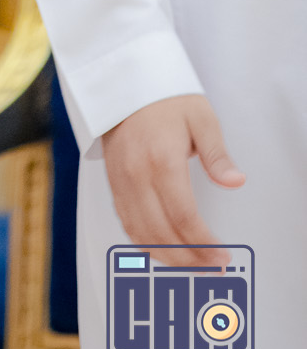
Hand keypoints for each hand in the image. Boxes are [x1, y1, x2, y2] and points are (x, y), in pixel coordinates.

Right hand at [102, 95, 244, 264]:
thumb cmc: (164, 98)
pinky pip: (126, 222)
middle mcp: (137, 174)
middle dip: (189, 257)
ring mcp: (121, 180)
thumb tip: (235, 181)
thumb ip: (217, 155)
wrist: (123, 82)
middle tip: (211, 267)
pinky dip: (143, 243)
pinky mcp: (113, 181)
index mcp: (161, 160)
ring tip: (190, 266)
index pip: (184, 216)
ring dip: (166, 256)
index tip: (221, 255)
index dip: (204, 243)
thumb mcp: (200, 118)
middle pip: (161, 232)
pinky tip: (161, 250)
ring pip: (140, 233)